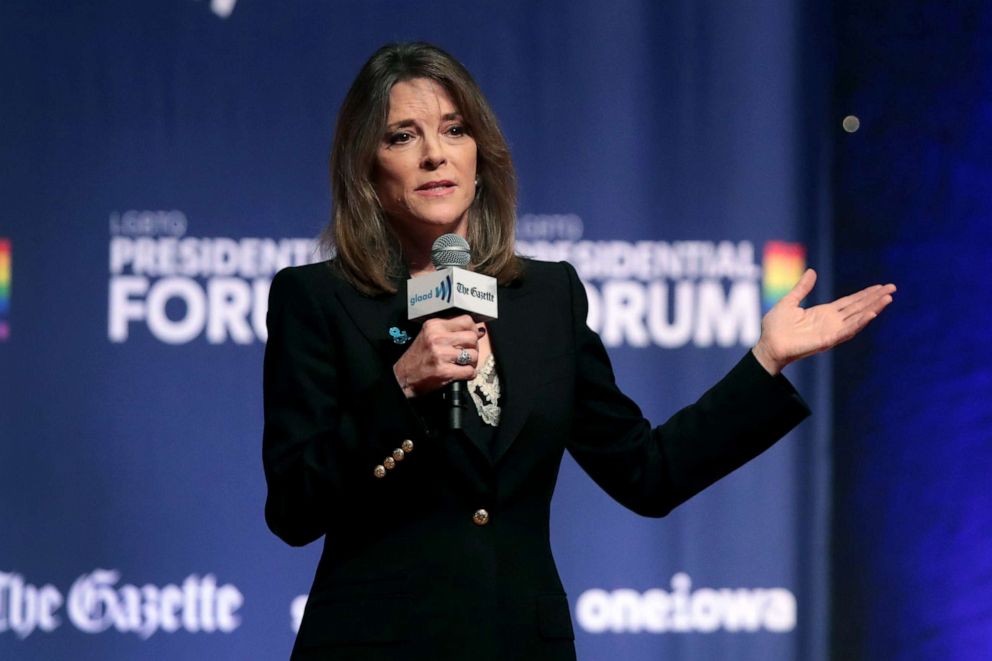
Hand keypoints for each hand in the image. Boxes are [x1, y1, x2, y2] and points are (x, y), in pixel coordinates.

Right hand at [393, 315, 482, 397]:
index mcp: (434, 326)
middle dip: (474, 347)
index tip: (473, 336)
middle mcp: (437, 338)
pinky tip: (461, 374)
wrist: (403, 377)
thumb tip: (479, 331)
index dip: (473, 329)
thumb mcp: (430, 336)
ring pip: (473, 355)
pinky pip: (469, 371)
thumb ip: (452, 331)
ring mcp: (441, 355)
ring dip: (472, 362)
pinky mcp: (444, 371)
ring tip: (462, 364)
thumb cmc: (418, 357)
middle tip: (467, 353)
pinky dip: (469, 374)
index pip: (466, 320)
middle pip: (472, 338)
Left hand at [752, 269, 895, 374]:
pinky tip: (871, 314)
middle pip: (858, 308)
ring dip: (873, 308)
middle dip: (875, 298)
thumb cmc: (775, 327)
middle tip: (892, 288)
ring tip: (888, 298)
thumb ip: (802, 288)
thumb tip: (812, 272)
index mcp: (824, 313)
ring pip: (857, 318)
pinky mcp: (827, 340)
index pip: (850, 302)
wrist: (767, 344)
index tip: (880, 286)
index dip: (865, 294)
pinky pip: (846, 330)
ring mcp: (831, 331)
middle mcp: (831, 322)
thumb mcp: (790, 301)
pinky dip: (859, 322)